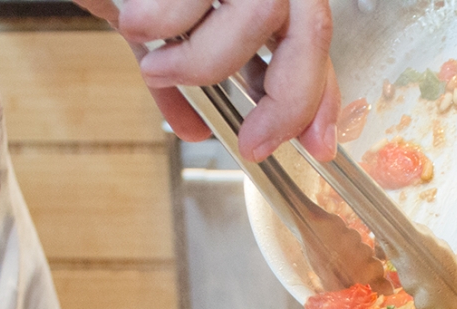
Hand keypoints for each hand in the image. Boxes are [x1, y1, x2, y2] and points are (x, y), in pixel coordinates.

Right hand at [85, 0, 339, 162]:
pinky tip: (135, 19)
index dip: (321, 97)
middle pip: (312, 30)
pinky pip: (194, 0)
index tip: (316, 145)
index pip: (313, 42)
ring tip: (156, 63)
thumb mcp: (158, 29)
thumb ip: (183, 76)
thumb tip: (195, 129)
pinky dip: (164, 21)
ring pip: (261, 13)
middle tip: (251, 139)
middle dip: (287, 100)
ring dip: (205, 60)